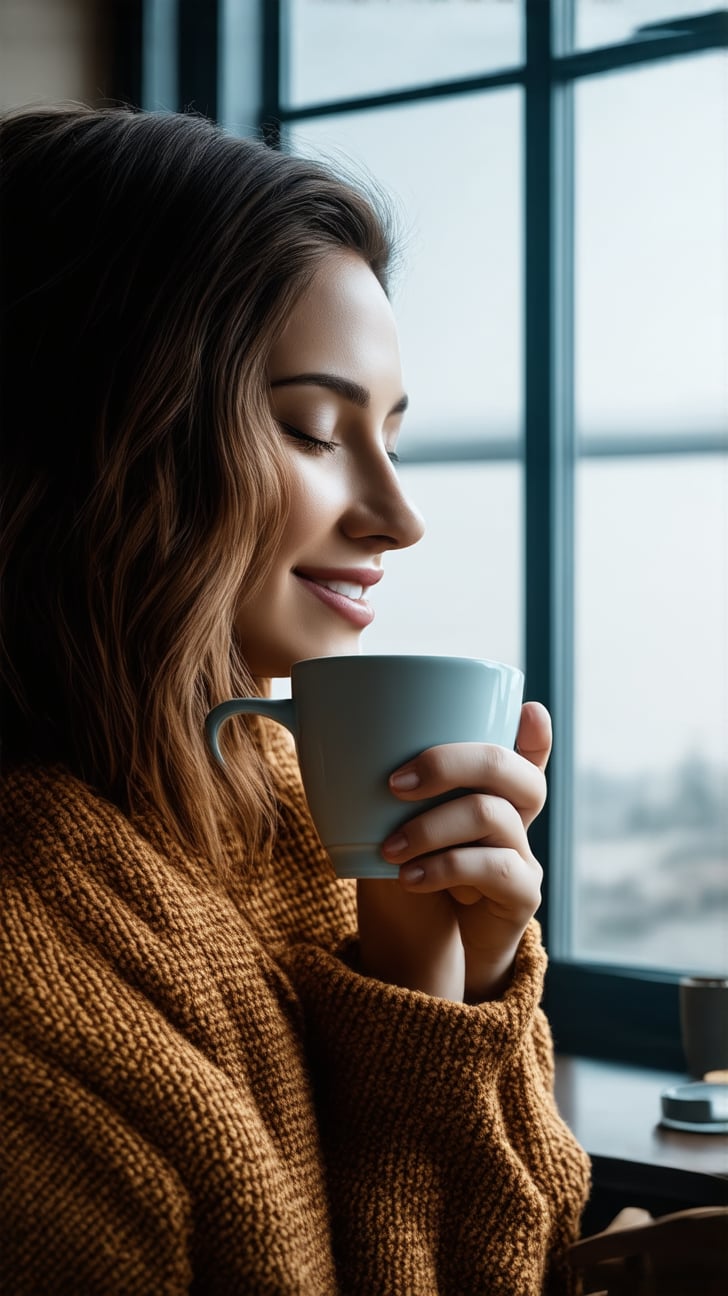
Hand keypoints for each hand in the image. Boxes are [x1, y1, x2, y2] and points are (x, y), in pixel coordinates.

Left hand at [356, 703, 550, 1001]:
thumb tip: (307, 722)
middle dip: (448, 763)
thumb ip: (378, 784)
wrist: (422, 950)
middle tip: (394, 784)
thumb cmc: (407, 870)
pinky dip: (443, 867)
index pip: (524, 749)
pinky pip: (492, 868)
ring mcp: (522, 853)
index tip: (524, 707)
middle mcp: (516, 815)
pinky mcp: (520, 895)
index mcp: (490, 790)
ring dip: (431, 826)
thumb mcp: (392, 823)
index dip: (533, 729)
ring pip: (491, 814)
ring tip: (389, 849)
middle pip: (508, 768)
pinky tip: (408, 879)